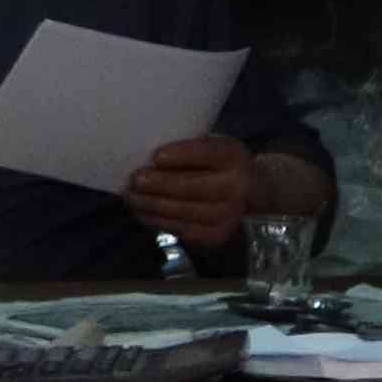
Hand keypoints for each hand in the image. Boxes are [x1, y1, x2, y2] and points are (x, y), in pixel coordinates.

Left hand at [125, 135, 257, 251]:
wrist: (250, 194)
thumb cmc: (216, 164)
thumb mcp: (211, 146)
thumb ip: (188, 148)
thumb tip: (145, 154)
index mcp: (233, 156)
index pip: (208, 153)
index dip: (182, 155)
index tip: (156, 156)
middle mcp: (236, 187)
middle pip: (193, 187)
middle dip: (159, 184)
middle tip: (135, 180)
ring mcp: (228, 215)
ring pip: (184, 211)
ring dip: (151, 205)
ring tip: (131, 197)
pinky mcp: (217, 235)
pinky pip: (182, 230)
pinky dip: (157, 221)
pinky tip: (142, 212)